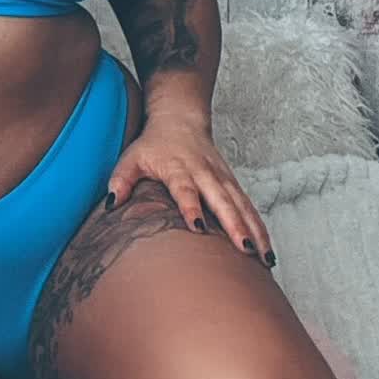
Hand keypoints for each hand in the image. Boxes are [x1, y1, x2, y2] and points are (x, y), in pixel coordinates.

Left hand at [104, 113, 274, 265]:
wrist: (180, 119)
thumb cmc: (153, 144)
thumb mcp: (132, 157)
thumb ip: (121, 179)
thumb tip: (109, 205)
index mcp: (179, 168)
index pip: (185, 189)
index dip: (191, 207)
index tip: (198, 228)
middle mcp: (205, 173)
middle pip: (222, 200)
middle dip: (235, 226)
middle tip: (245, 250)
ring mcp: (222, 178)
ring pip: (243, 206)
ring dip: (255, 232)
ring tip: (266, 259)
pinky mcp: (233, 184)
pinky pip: (250, 209)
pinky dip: (260, 229)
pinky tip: (268, 253)